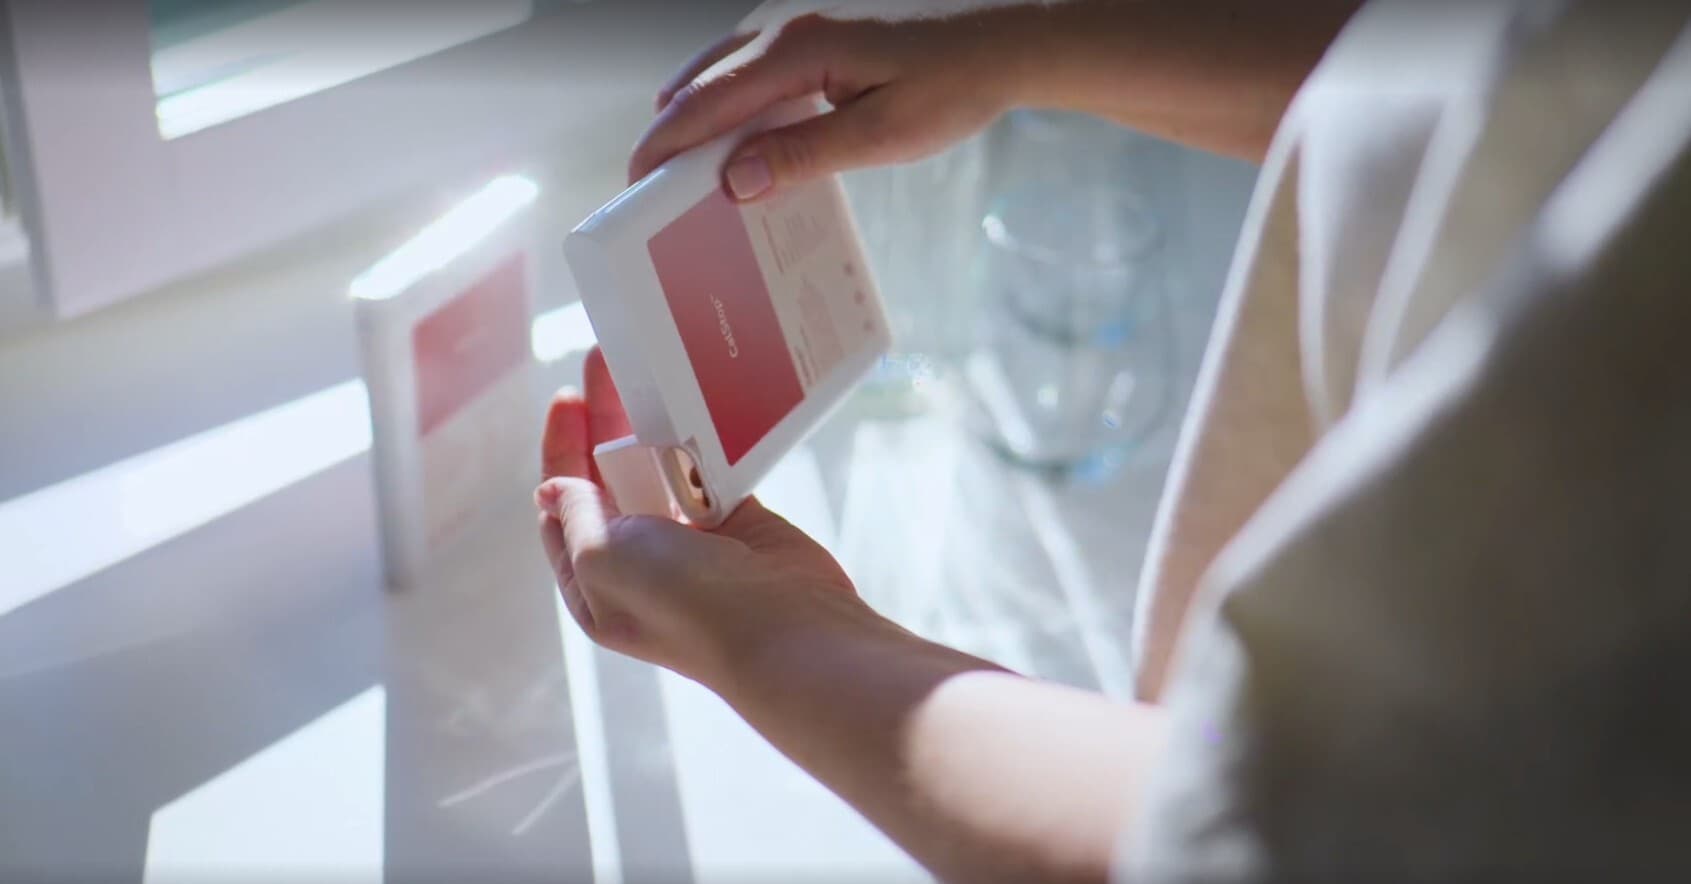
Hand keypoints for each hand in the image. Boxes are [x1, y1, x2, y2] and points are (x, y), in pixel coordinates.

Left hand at [536, 347, 880, 685]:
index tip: (565, 398)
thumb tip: (549, 490)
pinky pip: (710, 468)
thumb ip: (576, 515)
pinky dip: (702, 436)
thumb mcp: (604, 556)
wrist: (783, 625)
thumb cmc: (686, 602)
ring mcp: (689, 542)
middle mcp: (637, 562)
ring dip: (653, 420)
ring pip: (660, 466)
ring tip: (650, 369)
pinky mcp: (736, 522)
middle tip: (605, 362)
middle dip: (602, 419)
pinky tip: (695, 400)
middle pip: (608, 478)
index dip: (560, 449)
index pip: (562, 506)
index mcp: (593, 582)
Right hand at [628, 1, 1030, 199]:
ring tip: (675, 165)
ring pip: (723, 69)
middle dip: (669, 133)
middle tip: (644, 185)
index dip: (665, 144)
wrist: (1004, 40)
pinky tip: (733, 133)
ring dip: (695, 114)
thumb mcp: (883, 134)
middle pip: (704, 82)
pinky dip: (728, 99)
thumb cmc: (954, 85)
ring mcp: (800, 22)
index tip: (634, 181)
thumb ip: (806, 155)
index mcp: (798, 50)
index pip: (708, 101)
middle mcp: (788, 26)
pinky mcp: (816, 30)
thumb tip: (736, 180)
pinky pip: (751, 64)